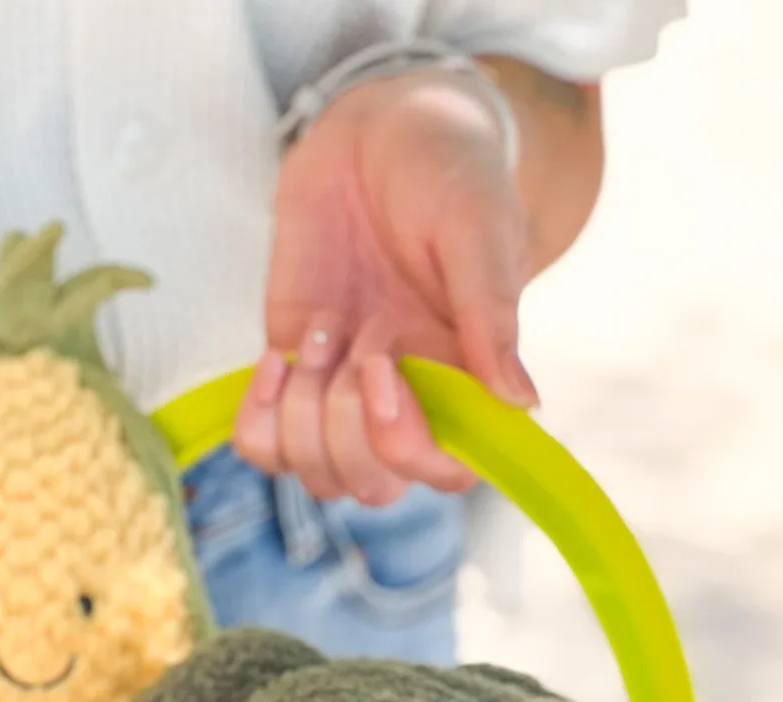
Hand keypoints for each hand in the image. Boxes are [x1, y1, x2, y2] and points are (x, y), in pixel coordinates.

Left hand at [235, 72, 538, 504]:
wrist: (379, 132)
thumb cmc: (447, 171)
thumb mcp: (478, 228)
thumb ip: (493, 314)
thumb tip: (523, 406)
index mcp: (465, 380)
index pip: (447, 471)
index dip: (406, 445)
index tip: (383, 372)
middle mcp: (407, 401)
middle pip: (374, 487)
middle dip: (346, 426)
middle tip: (358, 331)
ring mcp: (344, 395)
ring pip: (317, 476)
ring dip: (303, 414)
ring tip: (322, 329)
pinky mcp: (292, 376)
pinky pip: (264, 445)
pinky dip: (258, 419)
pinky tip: (275, 360)